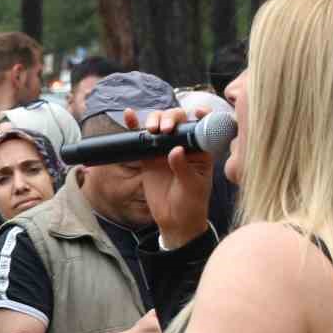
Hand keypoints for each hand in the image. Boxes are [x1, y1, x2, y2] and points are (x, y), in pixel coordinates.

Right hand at [123, 107, 214, 247]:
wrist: (174, 221)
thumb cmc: (192, 204)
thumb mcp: (193, 187)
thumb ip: (184, 168)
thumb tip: (175, 150)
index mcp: (201, 149)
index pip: (203, 126)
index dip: (202, 115)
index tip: (197, 112)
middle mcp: (184, 145)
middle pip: (177, 120)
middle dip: (171, 118)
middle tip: (166, 129)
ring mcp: (165, 149)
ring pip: (159, 124)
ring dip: (155, 119)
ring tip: (152, 129)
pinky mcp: (149, 157)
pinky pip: (141, 138)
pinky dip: (134, 126)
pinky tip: (129, 115)